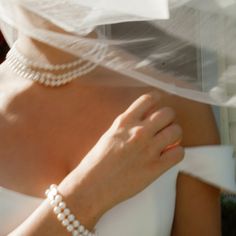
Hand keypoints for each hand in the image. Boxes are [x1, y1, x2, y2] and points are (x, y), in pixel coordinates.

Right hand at [60, 92, 183, 220]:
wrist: (92, 186)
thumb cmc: (97, 162)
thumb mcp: (110, 135)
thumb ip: (127, 126)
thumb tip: (145, 119)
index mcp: (125, 121)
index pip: (148, 99)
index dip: (157, 99)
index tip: (159, 103)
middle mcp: (139, 131)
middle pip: (168, 113)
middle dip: (168, 118)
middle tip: (164, 126)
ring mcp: (148, 149)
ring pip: (176, 130)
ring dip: (174, 135)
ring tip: (168, 142)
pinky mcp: (155, 167)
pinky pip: (179, 153)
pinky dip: (176, 153)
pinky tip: (168, 156)